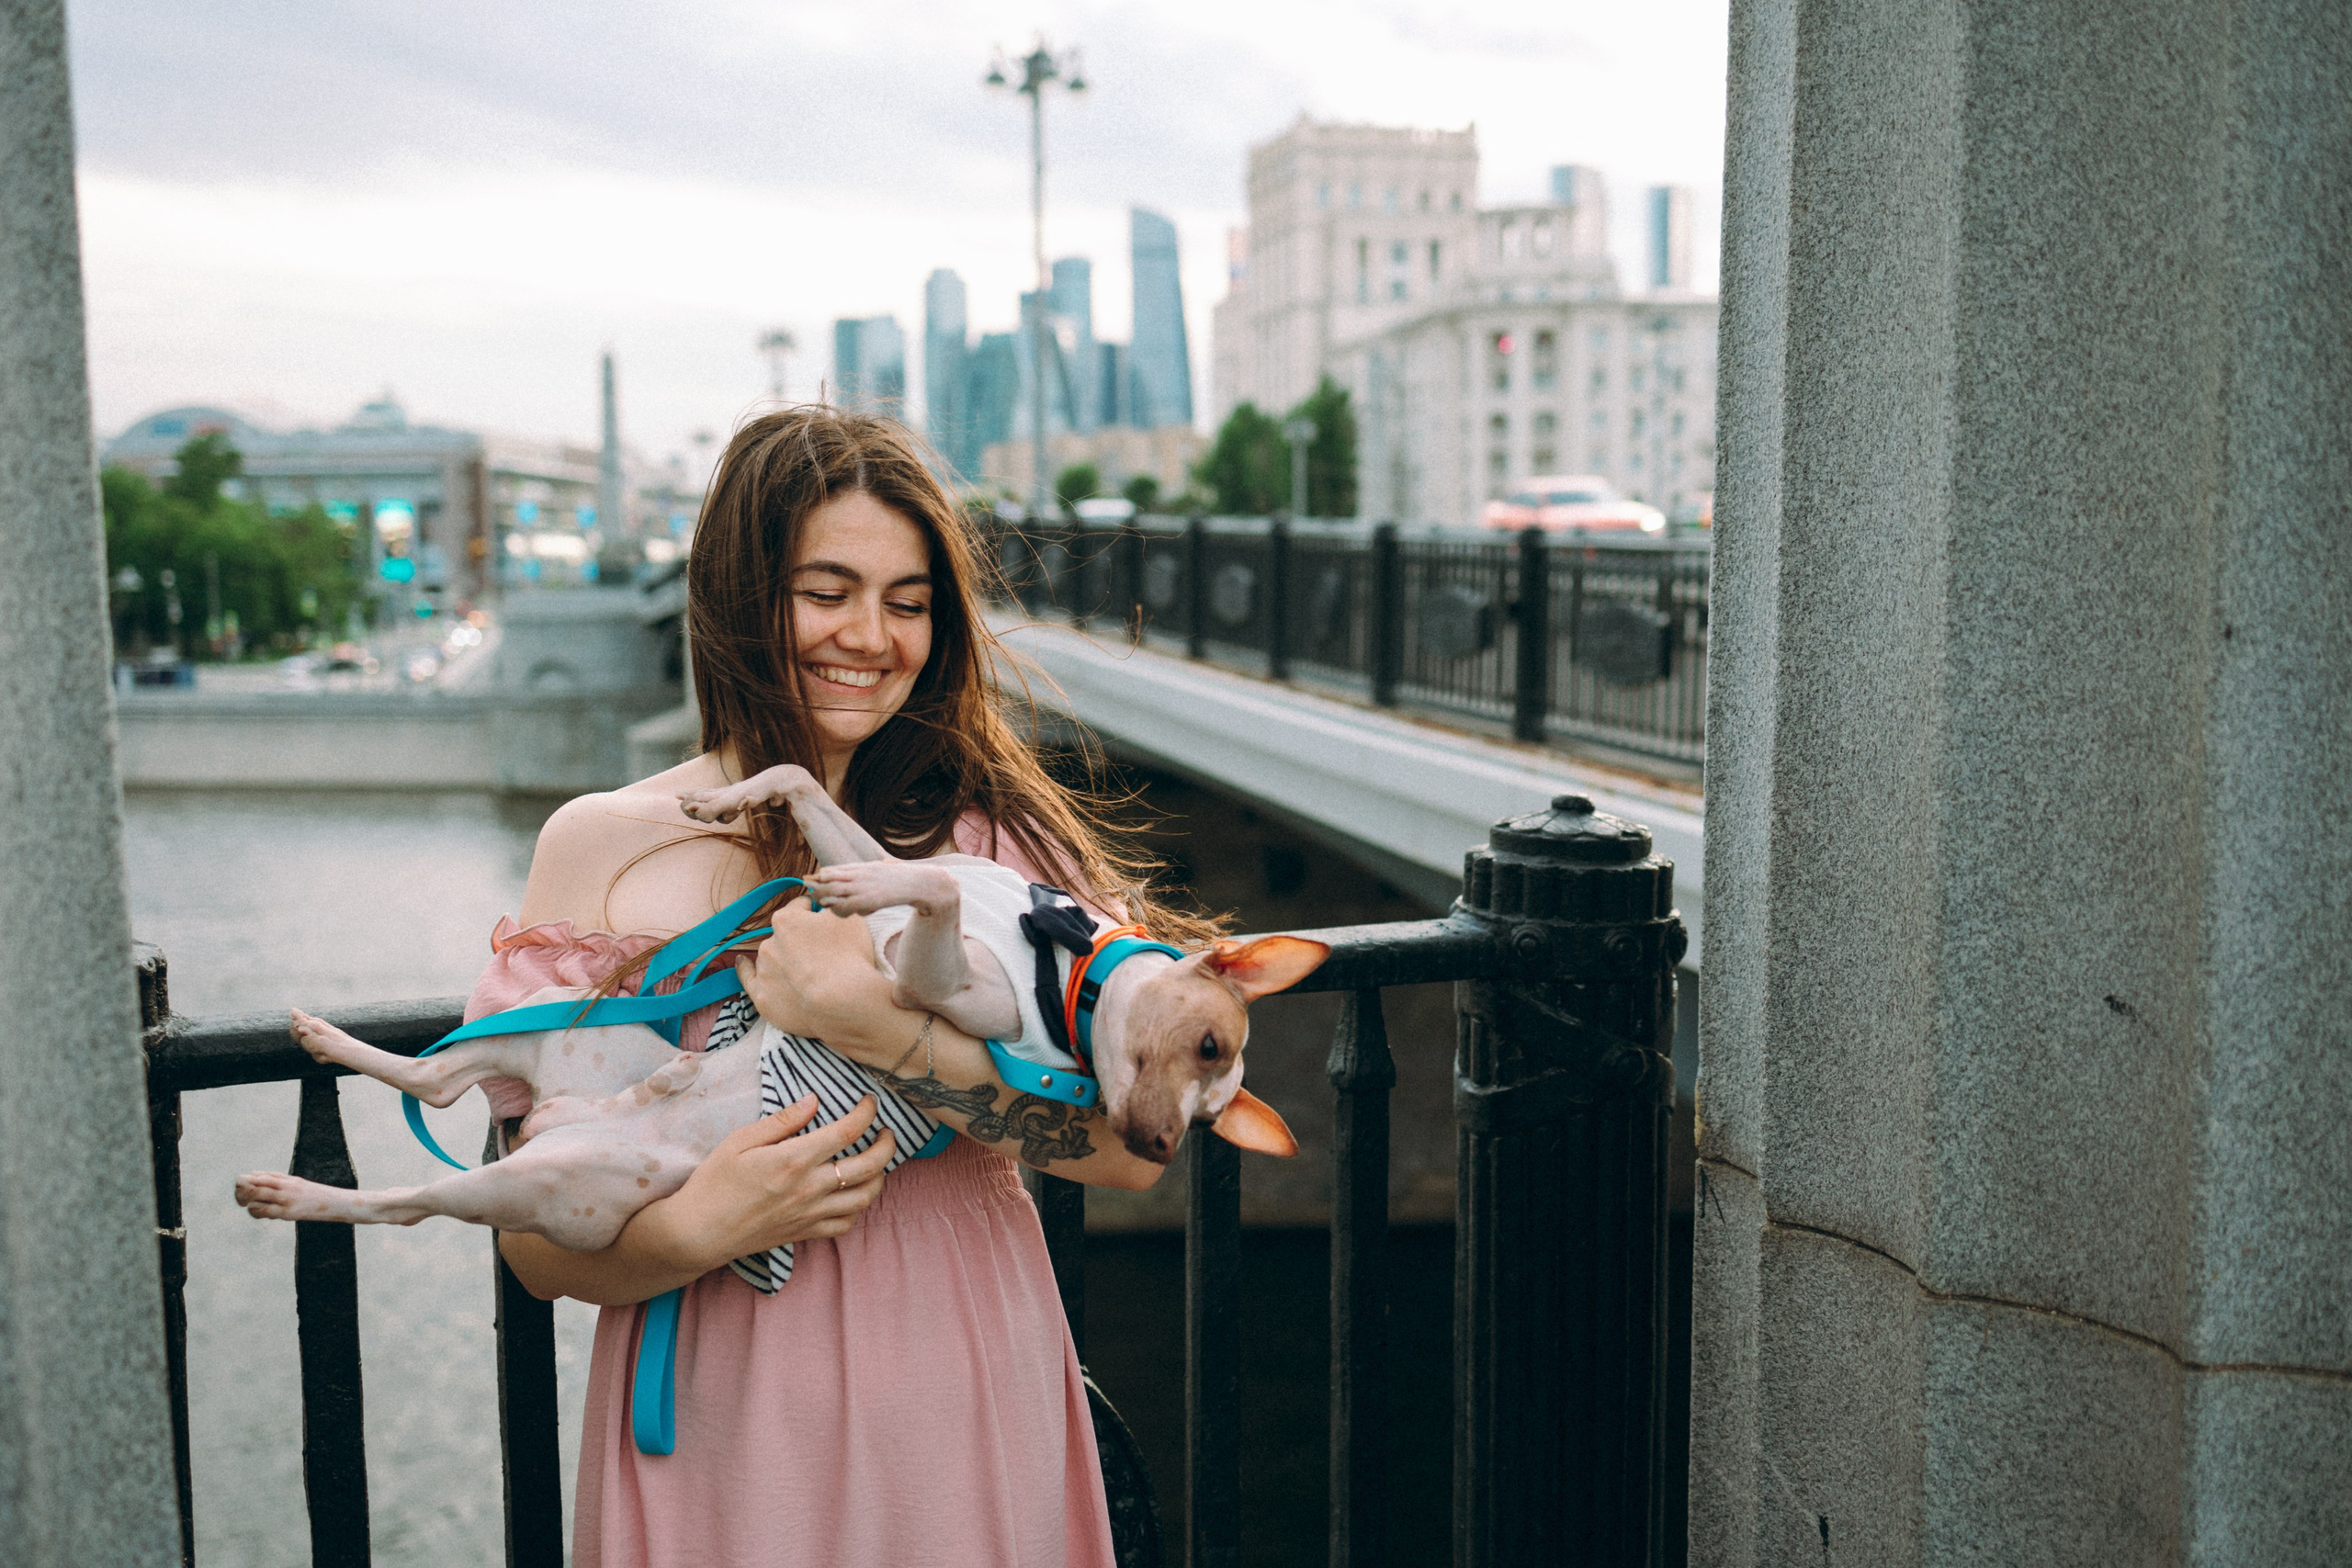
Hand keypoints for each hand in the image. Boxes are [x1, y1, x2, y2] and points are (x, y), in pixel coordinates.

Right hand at [649, 1092, 895, 1270]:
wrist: (698, 1232)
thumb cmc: (713, 1183)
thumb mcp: (739, 1142)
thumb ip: (781, 1121)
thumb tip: (813, 1101)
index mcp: (793, 1160)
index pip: (847, 1132)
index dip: (866, 1112)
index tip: (869, 1102)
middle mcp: (809, 1189)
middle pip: (870, 1166)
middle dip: (887, 1144)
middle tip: (885, 1130)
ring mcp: (811, 1214)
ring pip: (866, 1197)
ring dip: (880, 1176)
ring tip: (876, 1160)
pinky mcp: (805, 1232)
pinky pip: (846, 1223)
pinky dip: (858, 1207)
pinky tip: (852, 1192)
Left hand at [735, 896, 904, 1052]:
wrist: (843, 1003)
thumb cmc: (849, 957)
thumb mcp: (848, 917)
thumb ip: (829, 905)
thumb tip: (822, 905)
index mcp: (786, 920)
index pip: (800, 907)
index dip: (815, 913)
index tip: (826, 922)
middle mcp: (769, 943)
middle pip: (785, 935)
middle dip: (800, 940)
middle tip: (824, 954)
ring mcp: (764, 972)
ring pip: (773, 957)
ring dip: (786, 960)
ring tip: (810, 974)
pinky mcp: (763, 997)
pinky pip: (748, 978)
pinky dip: (745, 969)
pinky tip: (742, 963)